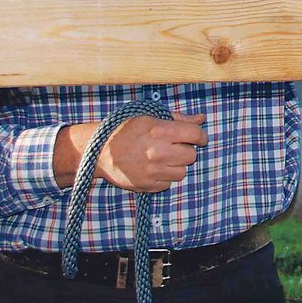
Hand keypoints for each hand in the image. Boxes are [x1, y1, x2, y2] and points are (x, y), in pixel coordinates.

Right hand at [57, 112, 207, 192]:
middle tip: (176, 147)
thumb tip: (202, 118)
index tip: (198, 138)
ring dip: (177, 165)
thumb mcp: (150, 116)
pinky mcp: (146, 186)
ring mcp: (152, 171)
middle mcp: (158, 152)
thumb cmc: (126, 130)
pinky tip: (155, 168)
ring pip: (182, 172)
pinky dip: (165, 177)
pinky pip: (168, 184)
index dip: (200, 135)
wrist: (99, 151)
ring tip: (165, 158)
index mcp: (160, 131)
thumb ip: (178, 118)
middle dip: (187, 150)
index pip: (194, 134)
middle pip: (191, 156)